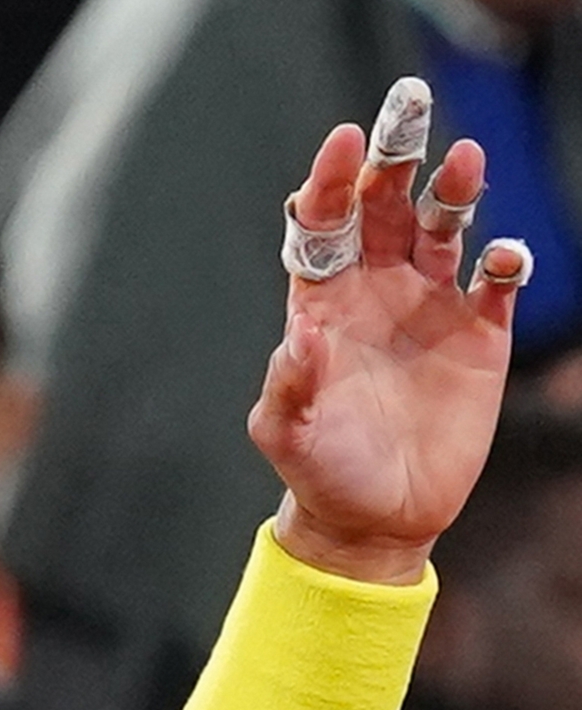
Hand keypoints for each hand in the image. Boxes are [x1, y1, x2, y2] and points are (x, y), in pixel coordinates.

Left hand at [258, 92, 519, 583]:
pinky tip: (501, 257)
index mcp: (322, 303)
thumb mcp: (288, 435)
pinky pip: (497, 280)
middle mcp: (375, 290)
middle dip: (395, 155)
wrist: (375, 519)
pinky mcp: (478, 333)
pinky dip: (504, 260)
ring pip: (443, 226)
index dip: (333, 181)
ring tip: (465, 163)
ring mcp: (429, 306)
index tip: (343, 141)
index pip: (325, 225)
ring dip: (455, 191)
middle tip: (408, 106)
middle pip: (385, 205)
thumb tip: (297, 336)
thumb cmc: (319, 473)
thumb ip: (288, 386)